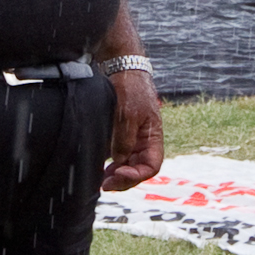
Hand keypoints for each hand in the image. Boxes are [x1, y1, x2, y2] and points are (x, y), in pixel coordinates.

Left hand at [101, 70, 163, 191]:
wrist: (123, 70)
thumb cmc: (131, 88)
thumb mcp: (128, 113)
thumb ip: (125, 139)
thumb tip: (120, 160)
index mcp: (153, 137)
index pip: (151, 166)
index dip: (136, 175)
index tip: (118, 173)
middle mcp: (145, 142)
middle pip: (139, 170)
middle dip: (124, 180)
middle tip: (106, 184)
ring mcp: (134, 140)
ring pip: (129, 166)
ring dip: (117, 175)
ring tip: (101, 179)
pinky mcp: (122, 136)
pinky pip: (120, 157)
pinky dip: (112, 166)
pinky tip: (101, 169)